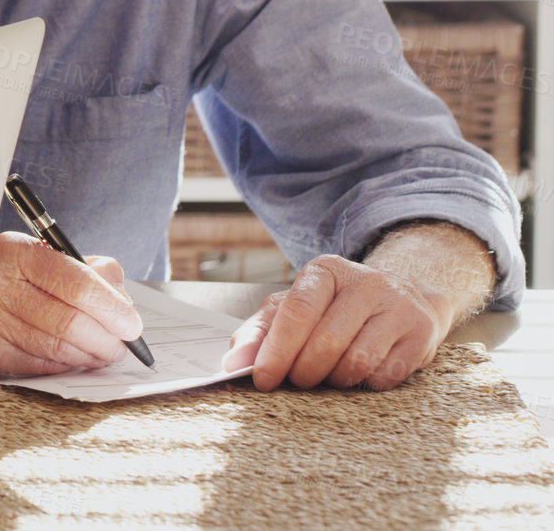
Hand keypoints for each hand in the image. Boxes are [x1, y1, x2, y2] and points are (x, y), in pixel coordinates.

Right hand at [0, 231, 144, 375]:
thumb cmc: (12, 271)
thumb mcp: (44, 253)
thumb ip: (90, 270)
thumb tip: (123, 304)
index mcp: (17, 253)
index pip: (77, 284)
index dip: (113, 309)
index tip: (132, 324)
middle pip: (70, 323)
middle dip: (108, 340)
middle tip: (122, 345)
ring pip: (58, 350)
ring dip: (92, 356)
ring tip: (104, 351)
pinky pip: (41, 366)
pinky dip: (67, 365)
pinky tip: (76, 357)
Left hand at [222, 253, 453, 390]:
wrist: (404, 297)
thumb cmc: (336, 308)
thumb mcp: (294, 308)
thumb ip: (260, 332)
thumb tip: (233, 364)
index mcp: (326, 270)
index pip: (297, 312)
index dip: (277, 351)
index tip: (263, 379)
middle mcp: (366, 282)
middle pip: (325, 341)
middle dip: (303, 371)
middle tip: (298, 381)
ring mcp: (399, 306)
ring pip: (356, 361)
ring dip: (334, 380)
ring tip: (328, 376)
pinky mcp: (422, 334)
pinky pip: (385, 375)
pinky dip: (364, 384)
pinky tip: (359, 374)